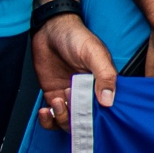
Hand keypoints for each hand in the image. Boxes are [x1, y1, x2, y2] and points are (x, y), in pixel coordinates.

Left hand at [32, 14, 116, 130]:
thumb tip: (108, 101)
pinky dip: (48, 120)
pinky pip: (52, 118)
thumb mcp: (94, 53)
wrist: (50, 30)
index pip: (106, 110)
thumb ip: (104, 75)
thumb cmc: (76, 37)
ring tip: (57, 100)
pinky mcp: (54, 96)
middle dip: (76, 117)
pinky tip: (45, 111)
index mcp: (103, 85)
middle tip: (69, 99)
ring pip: (68, 123)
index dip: (98, 117)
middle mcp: (88, 94)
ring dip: (61, 118)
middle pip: (86, 121)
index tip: (89, 114)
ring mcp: (70, 97)